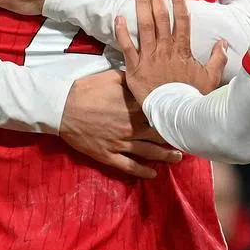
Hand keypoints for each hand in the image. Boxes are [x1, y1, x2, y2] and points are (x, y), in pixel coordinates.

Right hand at [59, 70, 182, 178]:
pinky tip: (153, 174)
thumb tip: (145, 75)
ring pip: (148, 152)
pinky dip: (142, 171)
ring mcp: (121, 143)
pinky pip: (129, 166)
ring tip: (178, 158)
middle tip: (186, 139)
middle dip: (174, 138)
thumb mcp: (113, 77)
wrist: (63, 108)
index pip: (160, 114)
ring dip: (165, 156)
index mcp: (134, 107)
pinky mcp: (108, 155)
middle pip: (159, 135)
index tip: (184, 118)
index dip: (172, 116)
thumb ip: (132, 79)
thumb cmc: (87, 90)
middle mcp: (131, 127)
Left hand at [116, 0, 226, 105]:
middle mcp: (165, 49)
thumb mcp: (211, 78)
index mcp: (182, 50)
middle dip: (157, 1)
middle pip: (161, 19)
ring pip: (144, 27)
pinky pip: (127, 46)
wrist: (175, 113)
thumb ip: (218, 59)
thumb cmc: (192, 97)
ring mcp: (149, 57)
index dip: (180, 7)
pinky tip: (119, 18)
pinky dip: (122, 32)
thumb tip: (223, 43)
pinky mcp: (135, 68)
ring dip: (142, 8)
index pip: (182, 22)